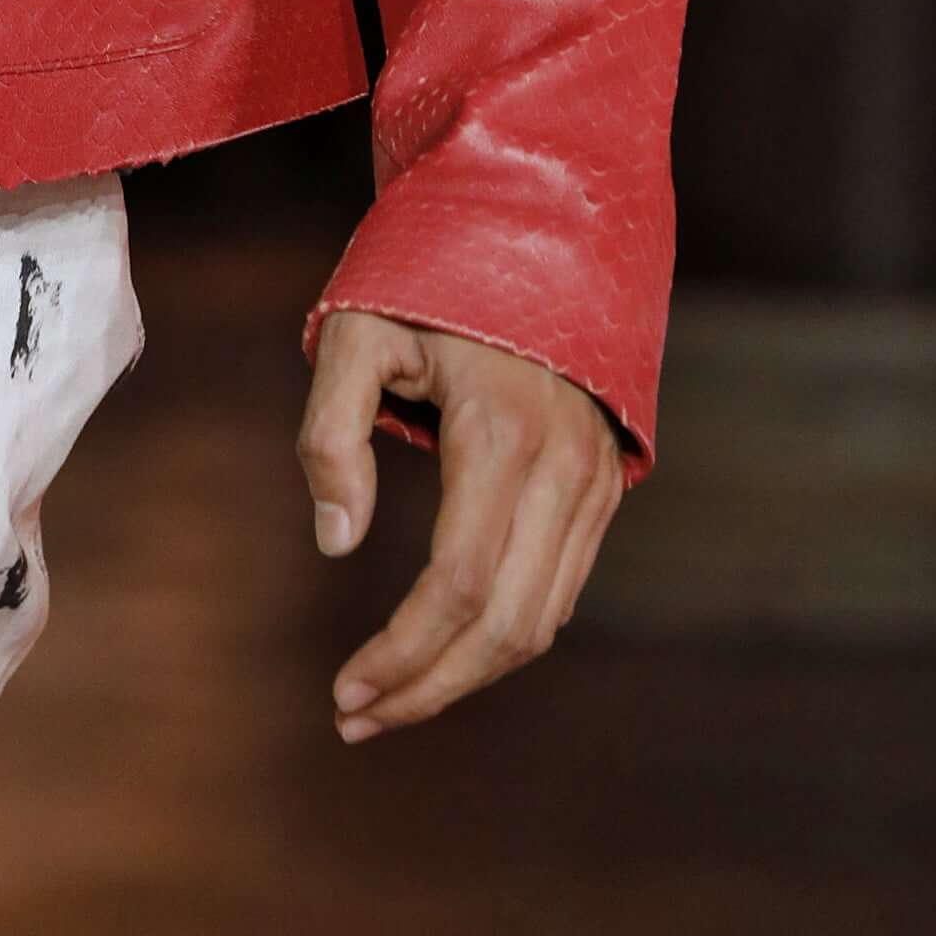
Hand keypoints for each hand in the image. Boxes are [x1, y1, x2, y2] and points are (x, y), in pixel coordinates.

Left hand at [299, 313, 623, 744]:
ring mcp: (595, 481)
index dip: (403, 654)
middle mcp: (563, 470)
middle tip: (357, 718)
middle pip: (506, 626)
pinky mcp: (604, 486)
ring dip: (467, 676)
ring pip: (543, 621)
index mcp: (501, 434)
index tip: (345, 691)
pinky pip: (561, 589)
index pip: (459, 586)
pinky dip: (505, 636)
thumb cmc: (428, 272)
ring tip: (390, 699)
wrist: (538, 217)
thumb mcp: (352, 331)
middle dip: (430, 687)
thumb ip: (331, 433)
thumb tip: (338, 543)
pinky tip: (445, 650)